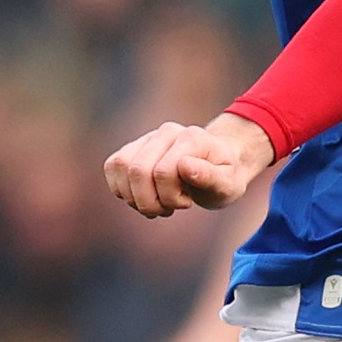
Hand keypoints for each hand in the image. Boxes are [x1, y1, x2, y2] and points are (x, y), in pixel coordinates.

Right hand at [105, 114, 276, 215]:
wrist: (219, 165)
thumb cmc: (225, 176)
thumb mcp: (228, 184)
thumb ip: (210, 177)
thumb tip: (184, 166)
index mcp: (191, 138)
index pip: (163, 172)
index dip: (171, 197)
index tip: (188, 202)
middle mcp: (166, 133)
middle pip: (137, 170)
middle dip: (149, 202)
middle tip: (169, 209)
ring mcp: (147, 139)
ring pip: (119, 166)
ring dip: (134, 197)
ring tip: (157, 204)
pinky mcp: (133, 149)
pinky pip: (112, 167)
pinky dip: (122, 190)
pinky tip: (143, 197)